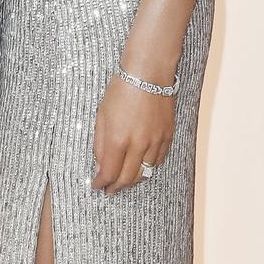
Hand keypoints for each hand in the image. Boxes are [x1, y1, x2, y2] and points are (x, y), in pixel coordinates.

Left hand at [91, 74, 174, 193]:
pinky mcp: (167, 136)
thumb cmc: (121, 89)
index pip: (109, 173)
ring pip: (145, 172)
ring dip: (132, 180)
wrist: (148, 73)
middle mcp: (138, 144)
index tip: (96, 185)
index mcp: (118, 139)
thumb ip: (100, 143)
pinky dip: (148, 168)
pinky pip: (158, 160)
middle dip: (116, 187)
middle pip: (127, 178)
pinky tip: (140, 168)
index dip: (102, 183)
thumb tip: (100, 165)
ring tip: (123, 182)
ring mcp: (155, 141)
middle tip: (109, 190)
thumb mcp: (102, 115)